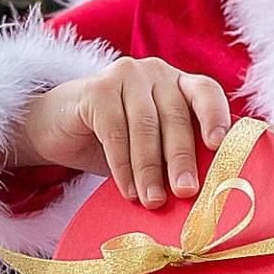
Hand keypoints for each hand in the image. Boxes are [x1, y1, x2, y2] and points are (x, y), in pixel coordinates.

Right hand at [15, 58, 232, 209]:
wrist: (56, 129)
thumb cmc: (112, 143)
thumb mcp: (151, 148)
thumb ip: (173, 158)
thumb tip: (202, 196)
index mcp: (178, 84)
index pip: (206, 92)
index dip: (215, 116)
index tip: (217, 144)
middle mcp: (156, 72)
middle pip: (176, 116)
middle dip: (181, 159)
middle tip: (185, 192)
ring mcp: (126, 75)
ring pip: (145, 126)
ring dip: (150, 168)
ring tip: (152, 201)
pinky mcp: (97, 88)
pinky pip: (114, 130)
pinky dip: (122, 165)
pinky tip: (127, 189)